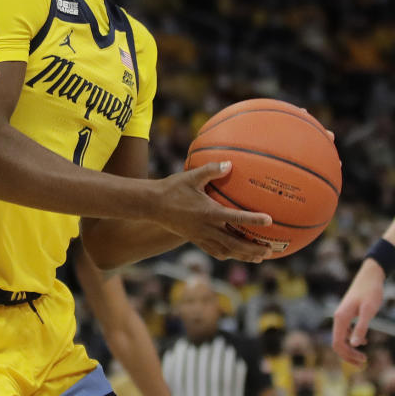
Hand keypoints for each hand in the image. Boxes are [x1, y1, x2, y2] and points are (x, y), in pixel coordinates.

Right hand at [153, 162, 272, 261]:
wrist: (151, 205)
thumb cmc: (171, 188)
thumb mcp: (191, 177)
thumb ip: (211, 170)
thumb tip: (230, 163)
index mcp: (209, 212)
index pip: (236, 218)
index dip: (253, 220)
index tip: (269, 220)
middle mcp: (207, 228)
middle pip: (235, 243)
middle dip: (254, 249)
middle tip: (270, 250)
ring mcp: (200, 236)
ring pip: (227, 251)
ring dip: (244, 255)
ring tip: (258, 257)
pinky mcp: (195, 240)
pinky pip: (214, 251)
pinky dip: (228, 255)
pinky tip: (234, 254)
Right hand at [332, 257, 384, 364]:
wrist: (370, 277)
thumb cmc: (370, 292)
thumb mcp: (369, 311)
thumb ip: (361, 327)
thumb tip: (355, 345)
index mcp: (341, 318)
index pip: (337, 343)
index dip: (348, 355)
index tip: (363, 360)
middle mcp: (338, 317)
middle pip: (337, 343)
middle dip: (348, 355)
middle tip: (364, 363)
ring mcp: (341, 316)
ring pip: (340, 338)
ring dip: (350, 350)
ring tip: (363, 357)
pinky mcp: (347, 314)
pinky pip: (345, 331)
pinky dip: (352, 340)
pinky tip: (364, 342)